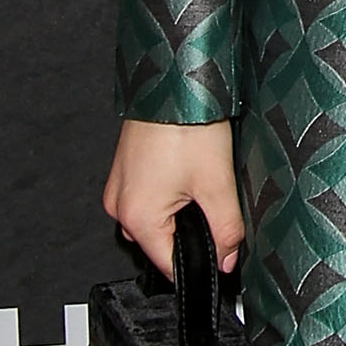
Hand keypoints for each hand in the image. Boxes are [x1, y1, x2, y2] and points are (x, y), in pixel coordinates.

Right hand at [103, 118, 243, 275]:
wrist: (172, 80)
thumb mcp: (217, 183)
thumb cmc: (188, 125)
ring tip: (199, 180)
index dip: (200, 263)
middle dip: (189, 231)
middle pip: (160, 242)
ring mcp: (118, 187)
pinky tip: (185, 169)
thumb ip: (226, 229)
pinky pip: (145, 196)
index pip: (169, 265)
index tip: (221, 252)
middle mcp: (119, 207)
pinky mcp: (124, 170)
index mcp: (137, 218)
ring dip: (177, 210)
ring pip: (153, 218)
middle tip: (213, 201)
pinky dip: (166, 192)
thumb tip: (227, 259)